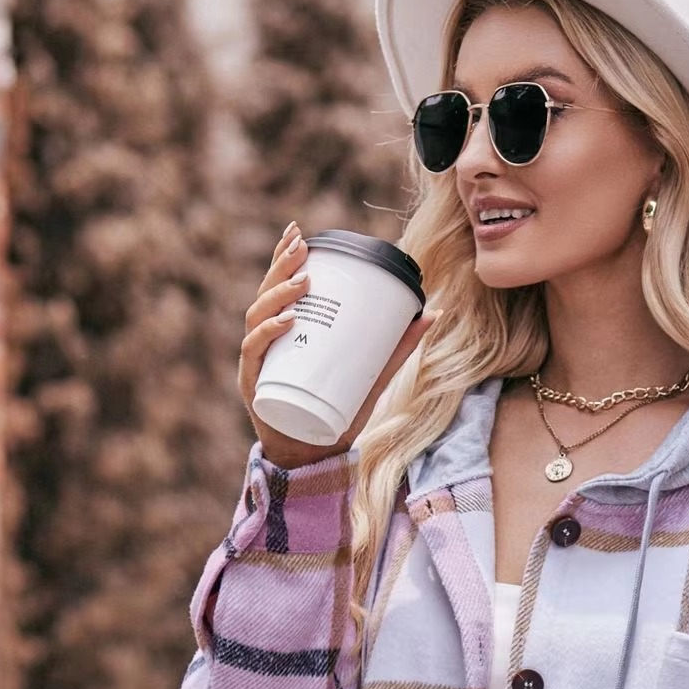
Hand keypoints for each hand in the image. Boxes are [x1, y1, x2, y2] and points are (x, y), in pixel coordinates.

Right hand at [238, 221, 435, 467]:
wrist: (314, 456)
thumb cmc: (337, 413)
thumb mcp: (372, 375)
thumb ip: (397, 347)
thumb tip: (433, 313)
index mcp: (285, 331)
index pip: (279, 286)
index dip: (284, 256)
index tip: (298, 232)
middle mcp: (266, 341)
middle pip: (266, 294)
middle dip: (281, 266)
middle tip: (301, 246)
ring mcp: (258, 362)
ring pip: (257, 317)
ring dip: (277, 295)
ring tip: (302, 282)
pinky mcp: (255, 384)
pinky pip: (256, 352)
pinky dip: (268, 334)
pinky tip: (285, 321)